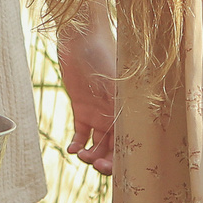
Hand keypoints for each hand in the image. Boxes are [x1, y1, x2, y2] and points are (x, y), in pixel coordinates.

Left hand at [55, 23, 117, 173]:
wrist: (80, 35)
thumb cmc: (100, 53)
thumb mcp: (112, 81)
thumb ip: (121, 104)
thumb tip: (132, 129)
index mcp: (128, 110)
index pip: (129, 142)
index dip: (122, 159)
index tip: (109, 167)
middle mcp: (115, 114)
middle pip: (114, 148)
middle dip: (106, 161)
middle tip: (94, 164)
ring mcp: (98, 112)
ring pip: (97, 145)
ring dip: (90, 155)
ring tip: (80, 155)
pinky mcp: (81, 108)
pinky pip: (81, 133)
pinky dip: (77, 144)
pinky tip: (71, 149)